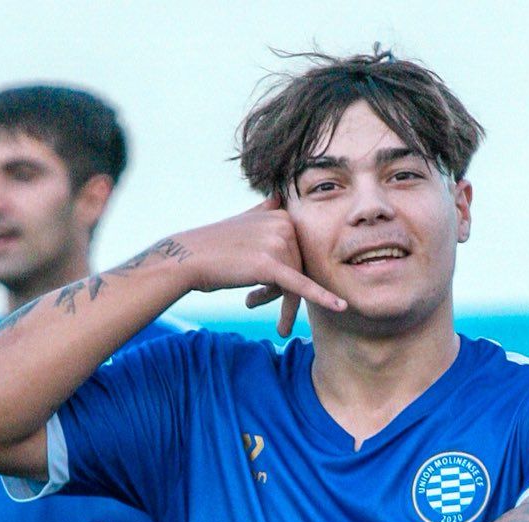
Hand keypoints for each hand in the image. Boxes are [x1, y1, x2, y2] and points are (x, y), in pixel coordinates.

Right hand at [183, 199, 347, 339]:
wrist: (187, 258)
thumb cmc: (214, 246)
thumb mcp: (244, 221)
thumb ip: (264, 211)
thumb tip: (278, 197)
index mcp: (282, 214)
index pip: (299, 252)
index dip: (286, 273)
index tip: (266, 287)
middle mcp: (283, 223)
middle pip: (299, 268)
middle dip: (282, 292)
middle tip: (256, 303)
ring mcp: (277, 242)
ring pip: (296, 283)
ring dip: (283, 305)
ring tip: (268, 317)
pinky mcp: (270, 265)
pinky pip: (301, 285)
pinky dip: (322, 298)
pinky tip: (341, 308)